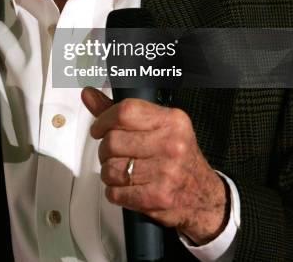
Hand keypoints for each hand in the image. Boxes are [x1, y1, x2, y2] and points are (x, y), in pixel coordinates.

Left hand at [81, 87, 228, 244]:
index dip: (103, 120)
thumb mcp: (157, 127)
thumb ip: (120, 112)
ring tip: (122, 171)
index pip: (124, 112)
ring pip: (110, 168)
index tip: (98, 129)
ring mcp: (166, 172)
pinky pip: (116, 192)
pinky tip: (126, 187)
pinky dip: (114, 191)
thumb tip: (89, 94)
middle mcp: (172, 144)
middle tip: (113, 154)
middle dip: (105, 150)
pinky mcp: (158, 197)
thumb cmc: (178, 157)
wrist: (204, 196)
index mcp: (171, 121)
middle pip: (113, 141)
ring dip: (108, 172)